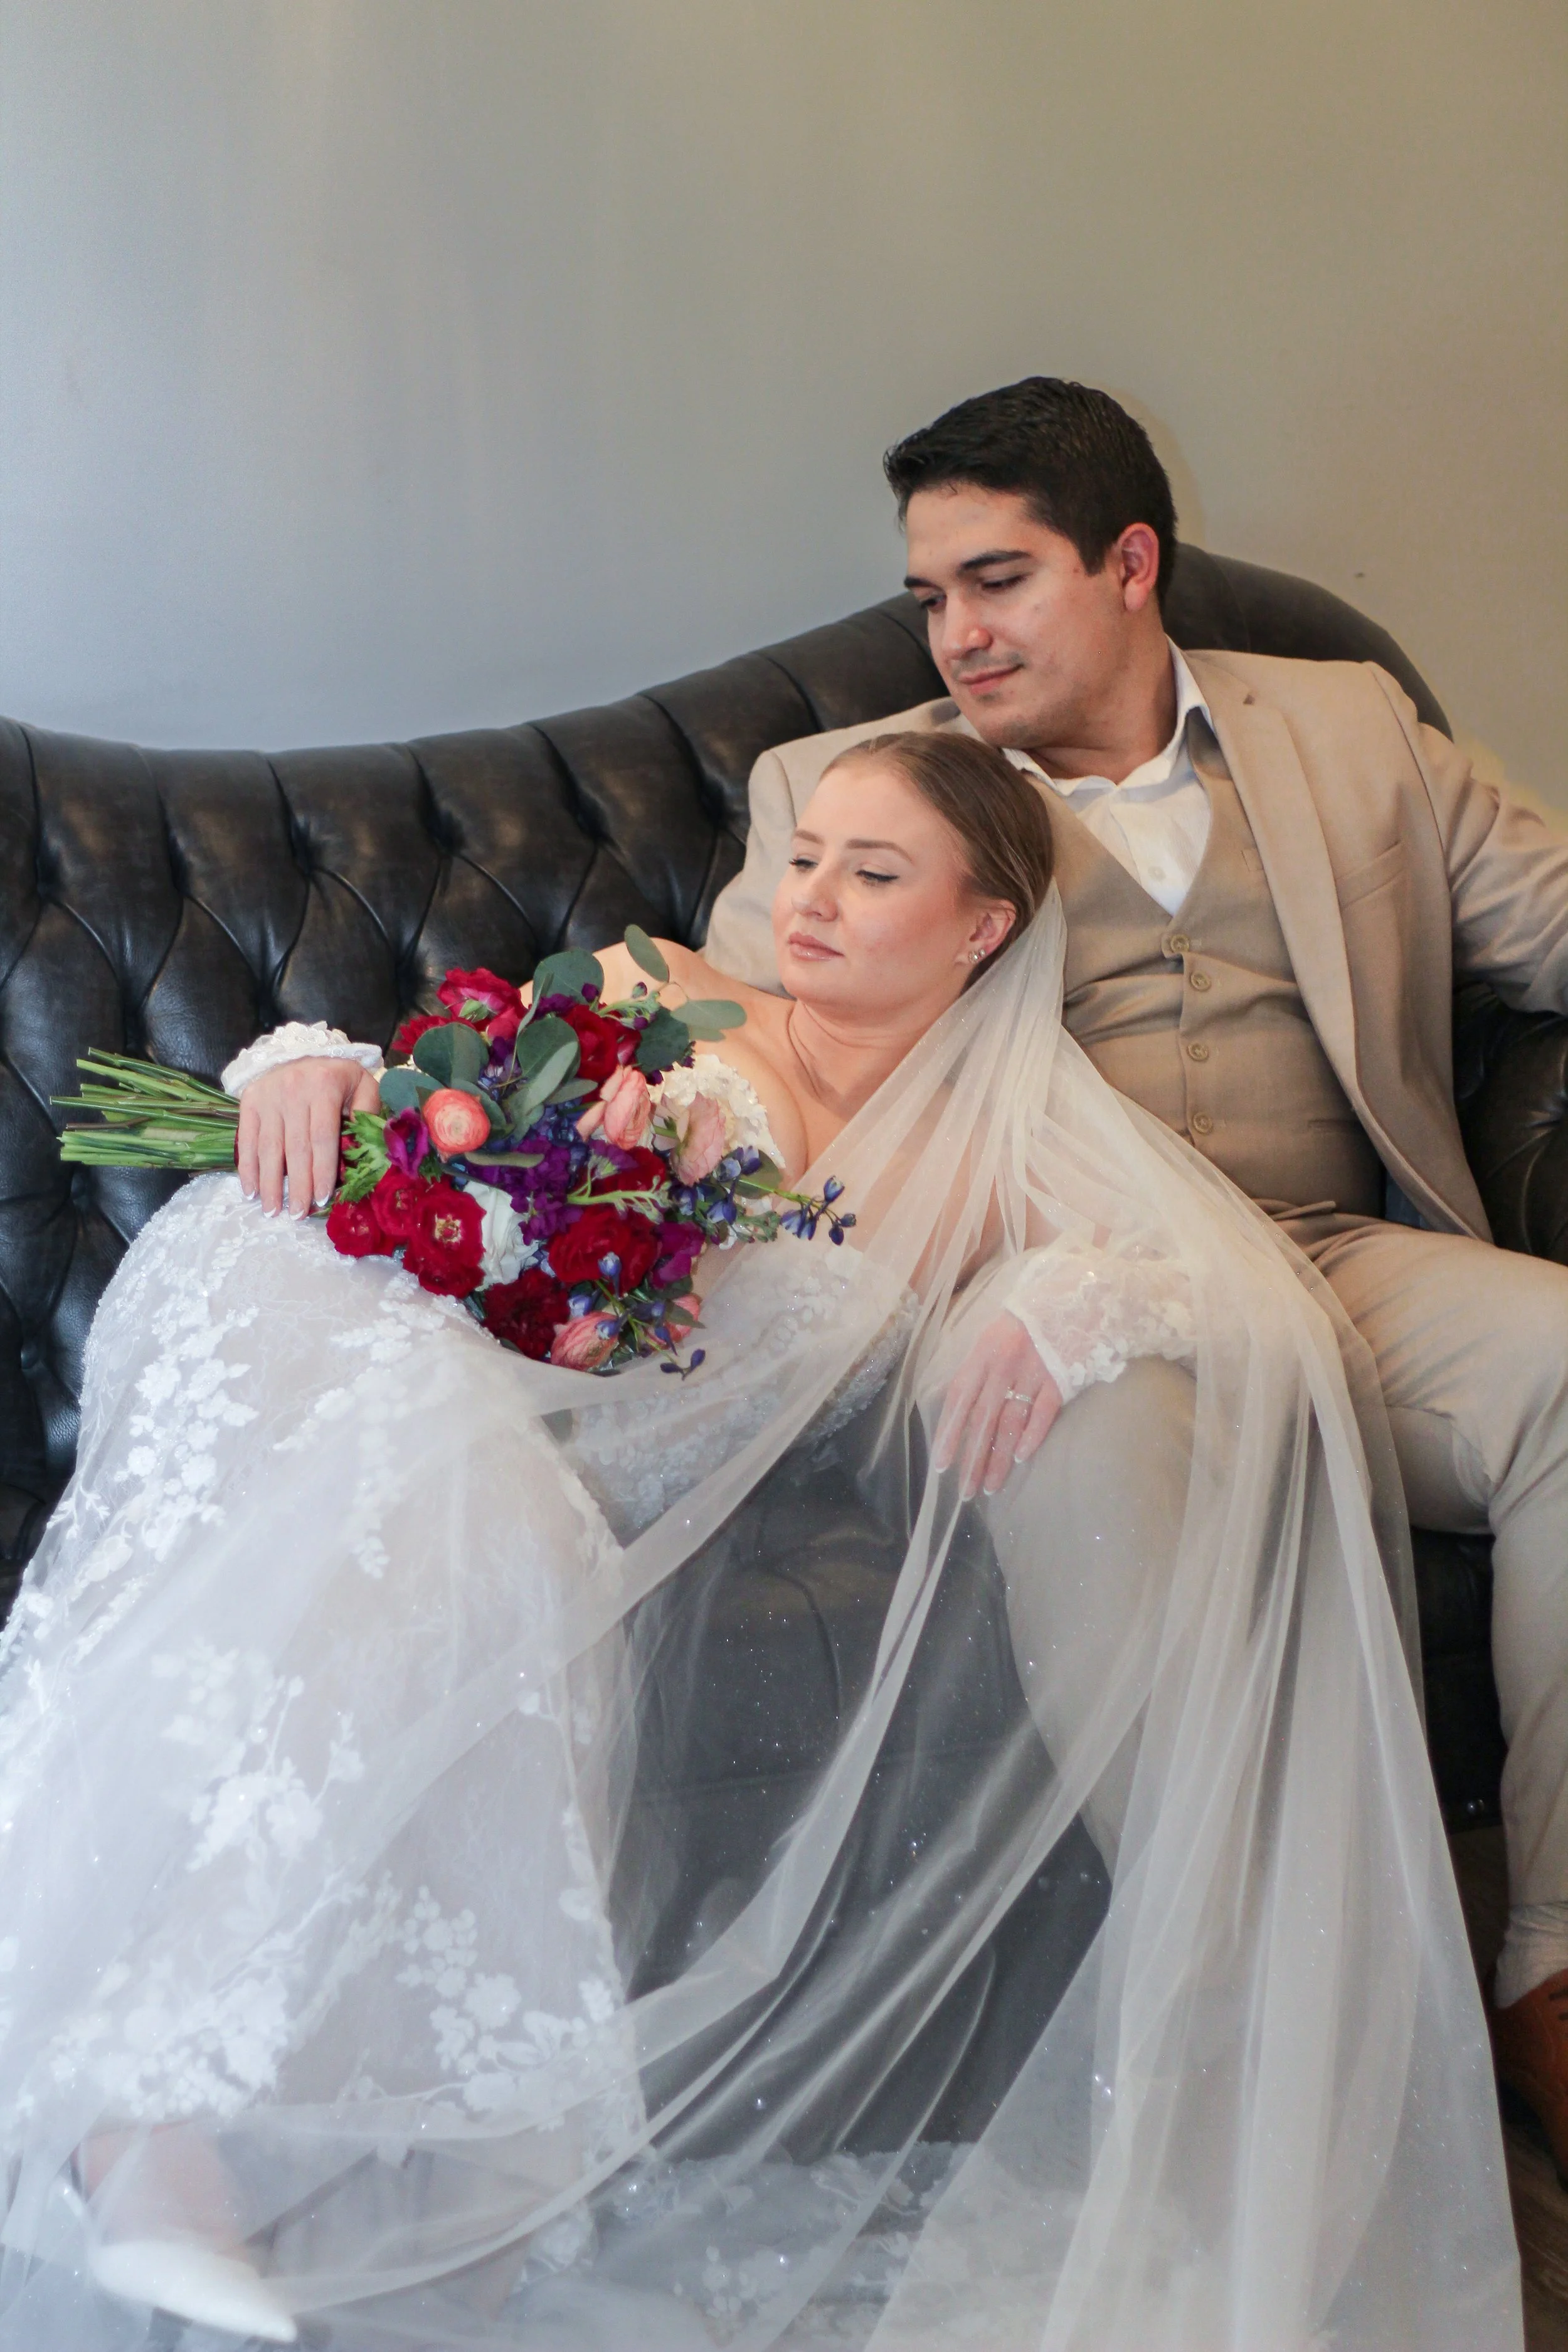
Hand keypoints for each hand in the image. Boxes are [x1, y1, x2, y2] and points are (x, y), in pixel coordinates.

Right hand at [235, 1059, 380, 1216]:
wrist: (302, 1051)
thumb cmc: (338, 1077)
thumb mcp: (363, 1085)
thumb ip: (368, 1112)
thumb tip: (365, 1149)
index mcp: (325, 1087)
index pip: (322, 1138)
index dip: (322, 1172)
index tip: (321, 1200)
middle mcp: (293, 1090)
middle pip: (295, 1148)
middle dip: (296, 1185)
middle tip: (297, 1215)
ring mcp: (268, 1096)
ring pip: (269, 1147)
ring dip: (269, 1183)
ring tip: (273, 1210)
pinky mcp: (250, 1101)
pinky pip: (247, 1139)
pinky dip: (248, 1167)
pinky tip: (251, 1190)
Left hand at [932, 1311, 1062, 1499]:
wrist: (1071, 1296)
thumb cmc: (1024, 1320)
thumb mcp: (991, 1336)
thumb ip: (976, 1370)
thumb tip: (958, 1408)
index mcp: (982, 1353)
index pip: (959, 1398)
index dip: (949, 1432)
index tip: (941, 1463)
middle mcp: (1004, 1365)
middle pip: (984, 1419)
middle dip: (973, 1457)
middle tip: (965, 1490)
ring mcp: (1034, 1372)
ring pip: (1011, 1422)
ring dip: (998, 1458)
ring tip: (989, 1486)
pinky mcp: (1060, 1378)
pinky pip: (1043, 1413)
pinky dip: (1031, 1435)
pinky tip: (1020, 1457)